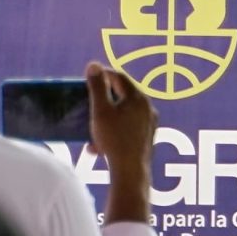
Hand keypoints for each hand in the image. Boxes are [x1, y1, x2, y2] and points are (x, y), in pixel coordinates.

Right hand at [84, 62, 156, 223]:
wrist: (131, 171)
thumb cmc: (115, 138)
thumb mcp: (101, 111)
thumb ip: (97, 87)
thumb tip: (93, 64)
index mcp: (138, 98)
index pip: (119, 77)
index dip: (102, 74)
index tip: (87, 77)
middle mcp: (148, 108)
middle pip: (121, 96)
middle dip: (101, 101)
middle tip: (87, 104)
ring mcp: (149, 123)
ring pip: (121, 115)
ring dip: (103, 121)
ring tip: (90, 133)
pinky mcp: (146, 137)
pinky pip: (125, 129)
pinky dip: (110, 133)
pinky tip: (97, 148)